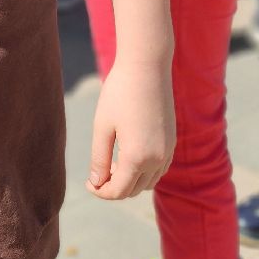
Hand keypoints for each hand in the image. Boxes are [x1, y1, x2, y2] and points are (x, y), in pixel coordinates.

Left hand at [88, 58, 175, 199]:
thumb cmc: (119, 93)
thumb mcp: (103, 127)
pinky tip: (127, 157)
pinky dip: (143, 172)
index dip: (100, 192)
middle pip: (133, 190)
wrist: (147, 66)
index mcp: (137, 157)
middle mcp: (157, 159)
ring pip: (148, 182)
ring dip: (129, 181)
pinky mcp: (171, 142)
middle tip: (95, 175)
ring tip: (110, 165)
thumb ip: (99, 159)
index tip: (87, 183)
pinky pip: (158, 169)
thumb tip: (97, 184)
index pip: (118, 191)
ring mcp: (167, 151)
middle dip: (113, 188)